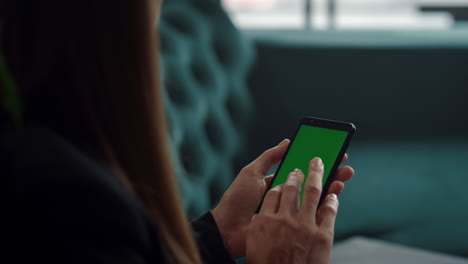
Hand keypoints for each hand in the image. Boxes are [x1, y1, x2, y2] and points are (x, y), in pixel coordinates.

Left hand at [211, 140, 353, 257]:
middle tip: (345, 164)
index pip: (301, 170)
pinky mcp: (292, 226)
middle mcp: (286, 196)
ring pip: (316, 197)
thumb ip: (269, 157)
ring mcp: (290, 211)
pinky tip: (334, 194)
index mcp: (276, 183)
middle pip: (312, 182)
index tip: (331, 152)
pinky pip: (312, 214)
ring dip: (332, 186)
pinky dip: (325, 204)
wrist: (227, 229)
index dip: (316, 162)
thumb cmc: (237, 200)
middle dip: (330, 172)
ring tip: (343, 177)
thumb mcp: (251, 173)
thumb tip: (288, 140)